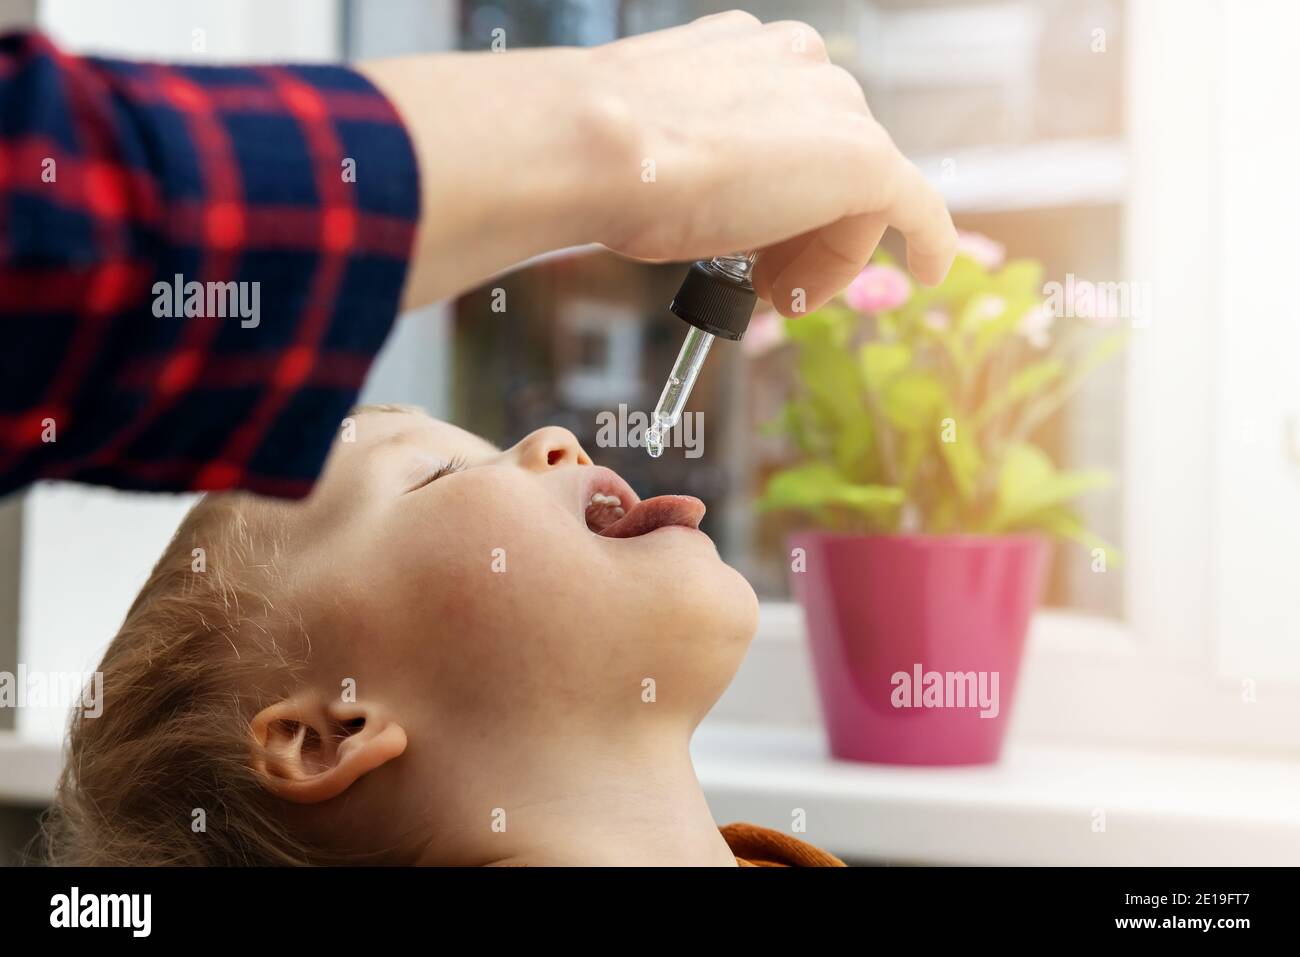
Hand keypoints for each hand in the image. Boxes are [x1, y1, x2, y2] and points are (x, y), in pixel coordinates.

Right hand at [589, 11, 956, 314]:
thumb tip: (697, 199)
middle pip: (831, 162)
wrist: (602, 146)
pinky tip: (931, 271)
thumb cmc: (609, 155)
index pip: (792, 130)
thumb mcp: (655, 149)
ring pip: (859, 194)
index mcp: (748, 54)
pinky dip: (929, 241)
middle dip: (803, 232)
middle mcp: (800, 65)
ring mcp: (836, 107)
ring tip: (781, 293)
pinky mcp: (866, 159)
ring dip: (826, 253)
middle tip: (768, 283)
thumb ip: (695, 159)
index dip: (777, 199)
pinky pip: (916, 206)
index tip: (754, 244)